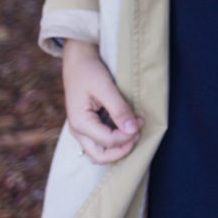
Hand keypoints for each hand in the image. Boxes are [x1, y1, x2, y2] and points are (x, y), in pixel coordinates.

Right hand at [62, 39, 143, 163]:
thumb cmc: (90, 71)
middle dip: (122, 150)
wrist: (77, 61)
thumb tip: (132, 130)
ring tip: (132, 132)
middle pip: (100, 157)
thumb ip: (119, 109)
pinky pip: (99, 144)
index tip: (140, 122)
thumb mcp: (106, 88)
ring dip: (117, 148)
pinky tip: (124, 128)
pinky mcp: (85, 127)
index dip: (128, 136)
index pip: (108, 141)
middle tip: (137, 134)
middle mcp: (77, 130)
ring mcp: (80, 130)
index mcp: (80, 122)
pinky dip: (113, 142)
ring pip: (99, 154)